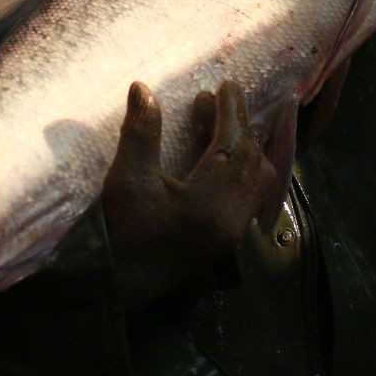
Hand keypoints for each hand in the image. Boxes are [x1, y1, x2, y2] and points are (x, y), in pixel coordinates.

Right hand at [102, 80, 281, 309]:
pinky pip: (250, 196)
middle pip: (252, 162)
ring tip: (220, 125)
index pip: (233, 146)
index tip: (225, 86)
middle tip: (217, 101)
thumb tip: (143, 90)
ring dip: (245, 148)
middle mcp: (232, 219)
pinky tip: (222, 159)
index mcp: (211, 203)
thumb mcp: (126, 180)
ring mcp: (232, 233)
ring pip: (256, 181)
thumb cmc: (121, 234)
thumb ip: (140, 133)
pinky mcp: (226, 240)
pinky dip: (243, 170)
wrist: (119, 289)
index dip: (230, 112)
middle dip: (239, 127)